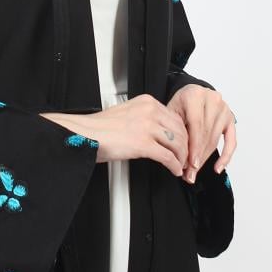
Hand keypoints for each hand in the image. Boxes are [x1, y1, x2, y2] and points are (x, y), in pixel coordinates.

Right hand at [41, 96, 189, 177]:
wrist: (85, 134)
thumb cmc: (101, 128)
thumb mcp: (127, 113)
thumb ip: (145, 117)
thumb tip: (160, 132)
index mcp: (147, 101)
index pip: (175, 117)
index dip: (183, 133)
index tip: (184, 143)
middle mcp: (149, 111)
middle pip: (180, 130)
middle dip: (186, 146)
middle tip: (186, 157)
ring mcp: (147, 126)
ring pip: (177, 143)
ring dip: (181, 158)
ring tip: (180, 166)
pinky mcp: (143, 143)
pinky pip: (167, 156)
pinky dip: (174, 166)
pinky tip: (173, 170)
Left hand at [166, 84, 236, 183]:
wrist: (191, 93)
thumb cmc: (181, 103)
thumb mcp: (172, 111)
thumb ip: (175, 130)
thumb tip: (177, 159)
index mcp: (195, 95)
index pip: (196, 125)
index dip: (194, 146)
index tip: (190, 164)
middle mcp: (212, 99)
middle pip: (206, 134)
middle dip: (198, 156)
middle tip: (189, 173)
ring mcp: (224, 109)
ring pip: (215, 139)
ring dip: (206, 159)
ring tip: (195, 172)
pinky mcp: (231, 118)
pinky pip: (231, 141)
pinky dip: (226, 156)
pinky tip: (218, 167)